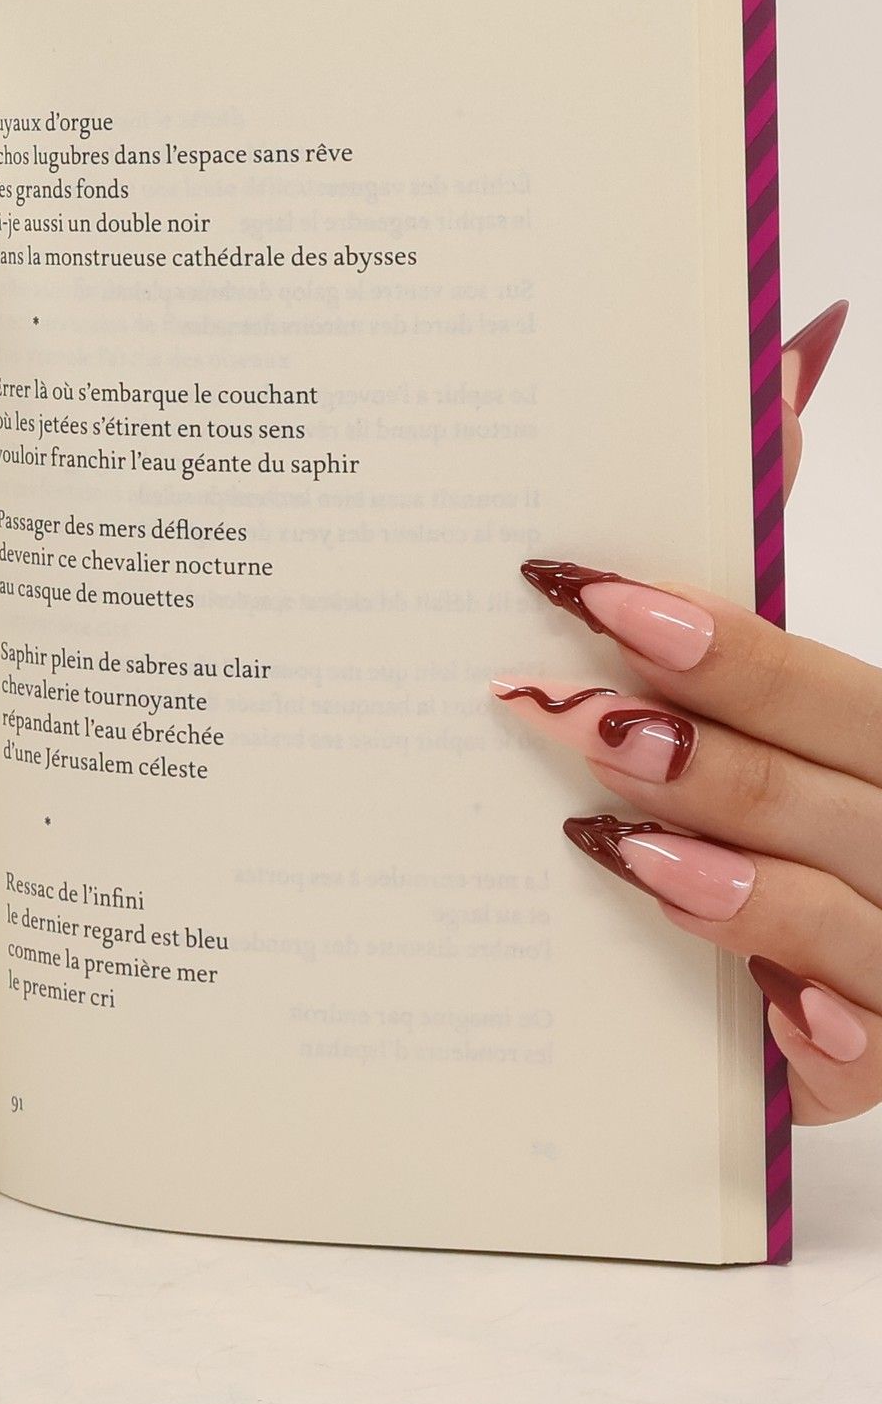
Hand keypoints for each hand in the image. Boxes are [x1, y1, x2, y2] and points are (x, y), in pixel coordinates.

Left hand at [495, 302, 876, 1123]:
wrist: (826, 984)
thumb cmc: (781, 802)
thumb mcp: (767, 688)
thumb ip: (755, 554)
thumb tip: (788, 340)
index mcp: (880, 740)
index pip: (820, 683)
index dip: (721, 644)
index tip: (584, 594)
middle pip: (834, 786)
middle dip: (701, 749)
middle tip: (554, 707)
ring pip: (848, 917)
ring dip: (738, 878)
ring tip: (619, 842)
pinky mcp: (864, 1063)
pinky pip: (855, 1053)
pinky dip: (814, 1024)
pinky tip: (763, 1009)